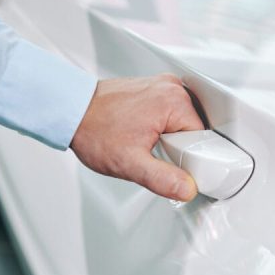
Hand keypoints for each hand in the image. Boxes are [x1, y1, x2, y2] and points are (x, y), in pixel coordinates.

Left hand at [70, 74, 203, 200]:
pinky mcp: (154, 89)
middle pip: (195, 130)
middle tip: (151, 151)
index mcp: (174, 101)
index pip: (203, 139)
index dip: (189, 158)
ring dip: (171, 138)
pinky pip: (172, 114)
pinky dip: (164, 127)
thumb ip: (163, 179)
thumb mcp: (130, 163)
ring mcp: (162, 85)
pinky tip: (144, 132)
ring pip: (184, 123)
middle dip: (179, 148)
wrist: (70, 111)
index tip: (169, 162)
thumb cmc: (93, 129)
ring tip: (145, 140)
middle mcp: (171, 87)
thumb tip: (188, 188)